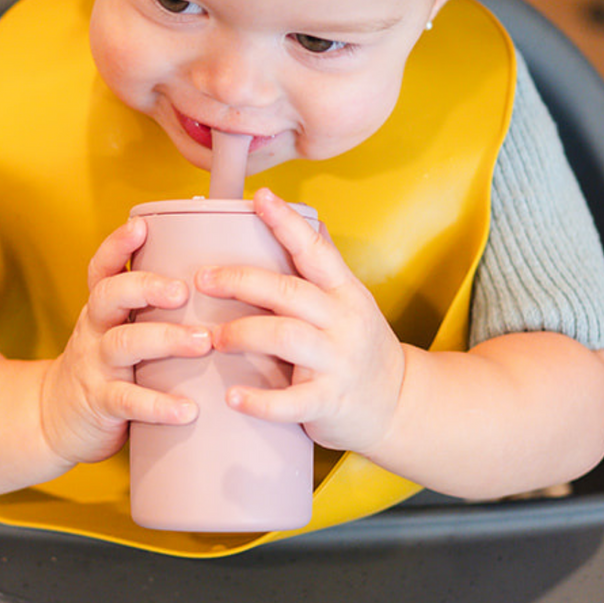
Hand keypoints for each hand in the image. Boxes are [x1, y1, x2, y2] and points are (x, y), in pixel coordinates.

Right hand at [39, 216, 211, 466]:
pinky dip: (158, 404)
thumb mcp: (119, 333)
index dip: (117, 245)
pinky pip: (127, 400)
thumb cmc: (107, 371)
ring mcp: (95, 366)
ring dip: (165, 339)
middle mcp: (95, 330)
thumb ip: (154, 314)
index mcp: (103, 310)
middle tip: (183, 290)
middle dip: (147, 287)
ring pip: (124, 343)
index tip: (140, 226)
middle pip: (111, 296)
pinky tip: (186, 409)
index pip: (103, 269)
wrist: (54, 421)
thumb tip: (222, 289)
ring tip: (202, 342)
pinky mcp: (100, 403)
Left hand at [197, 188, 406, 454]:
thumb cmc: (363, 349)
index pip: (315, 250)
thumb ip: (327, 269)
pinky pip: (292, 401)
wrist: (400, 404)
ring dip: (243, 333)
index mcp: (345, 293)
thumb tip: (309, 220)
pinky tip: (232, 397)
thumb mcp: (353, 303)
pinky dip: (260, 401)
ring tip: (213, 337)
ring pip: (286, 337)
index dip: (287, 223)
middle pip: (289, 291)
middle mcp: (343, 322)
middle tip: (203, 278)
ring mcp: (337, 362)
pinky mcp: (329, 402)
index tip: (260, 197)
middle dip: (242, 281)